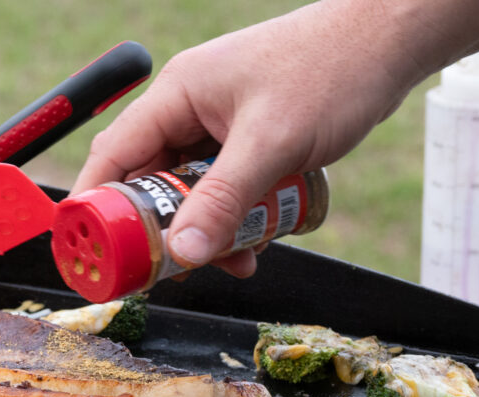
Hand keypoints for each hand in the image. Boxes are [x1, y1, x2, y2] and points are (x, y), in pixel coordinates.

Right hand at [72, 1, 421, 277]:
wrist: (389, 44)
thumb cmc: (331, 70)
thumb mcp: (270, 144)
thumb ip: (222, 201)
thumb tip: (181, 252)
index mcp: (178, 95)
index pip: (114, 155)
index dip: (95, 205)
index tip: (90, 249)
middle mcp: (190, 111)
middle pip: (152, 184)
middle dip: (166, 231)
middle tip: (177, 269)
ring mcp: (219, 127)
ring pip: (192, 195)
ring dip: (209, 232)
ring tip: (238, 258)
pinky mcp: (247, 142)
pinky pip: (225, 192)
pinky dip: (236, 220)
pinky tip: (260, 240)